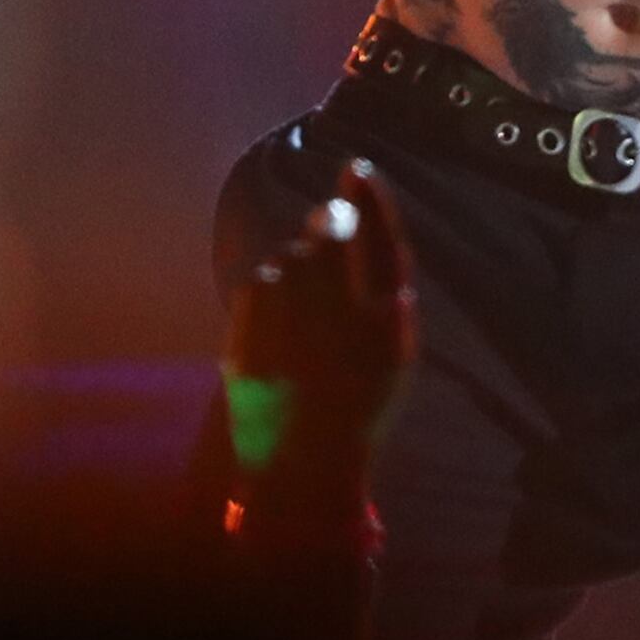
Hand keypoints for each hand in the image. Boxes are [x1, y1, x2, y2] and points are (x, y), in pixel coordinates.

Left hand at [221, 158, 411, 527]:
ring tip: (305, 309)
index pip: (383, 243)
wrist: (305, 469)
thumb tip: (351, 221)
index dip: (372, 202)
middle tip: (327, 223)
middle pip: (331, 239)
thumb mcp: (388, 355)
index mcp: (385, 326)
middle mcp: (340, 321)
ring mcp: (290, 329)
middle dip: (327, 223)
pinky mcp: (252, 339)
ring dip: (296, 267)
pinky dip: (267, 293)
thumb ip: (381, 293)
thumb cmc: (355, 407)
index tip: (356, 170)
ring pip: (290, 260)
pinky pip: (259, 286)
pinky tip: (278, 322)